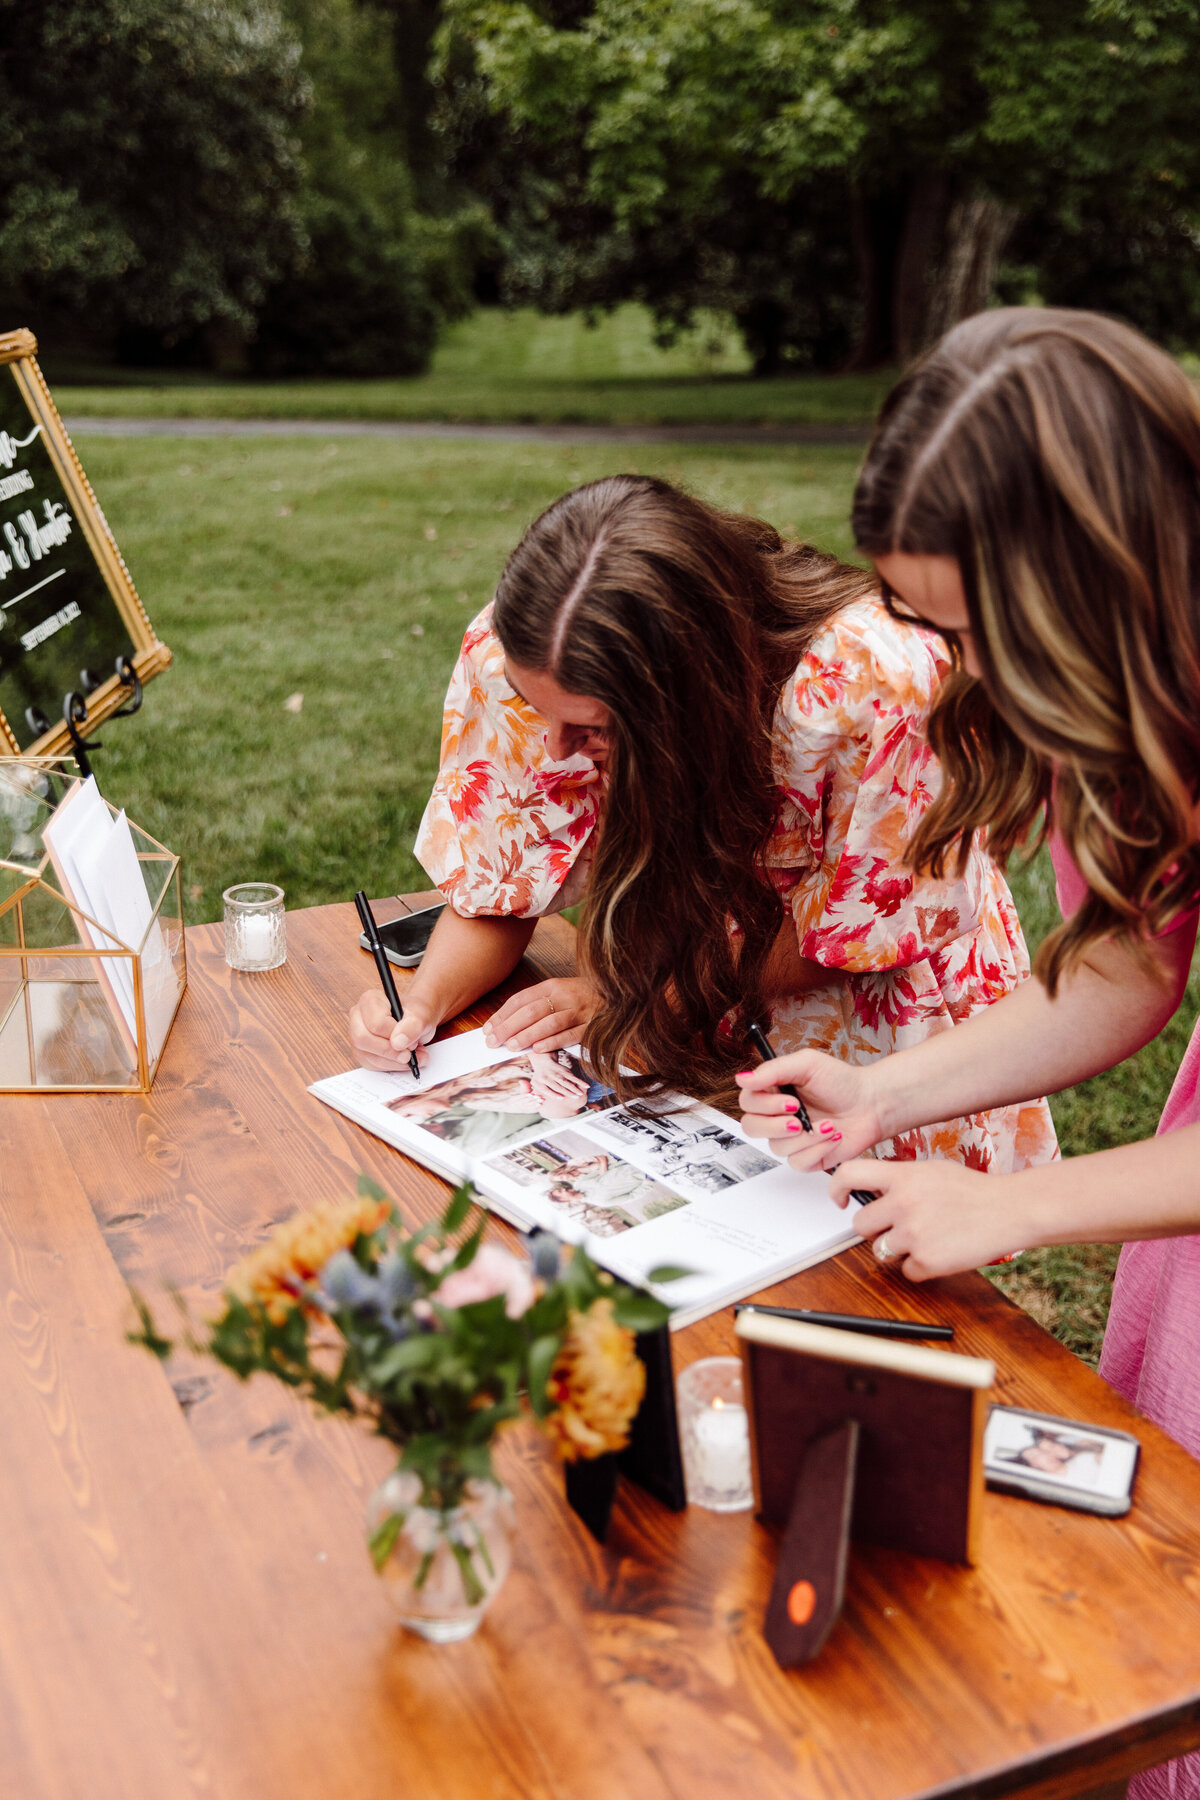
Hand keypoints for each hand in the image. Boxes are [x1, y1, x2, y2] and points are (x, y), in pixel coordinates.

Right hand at [348, 989, 438, 1072]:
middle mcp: (358, 1017)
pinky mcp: (361, 1052)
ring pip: (366, 1055)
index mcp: (370, 1000)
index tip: (411, 1040)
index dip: (394, 1036)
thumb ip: (413, 1026)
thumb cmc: (416, 1015)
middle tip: (409, 1054)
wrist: (415, 1023)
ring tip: (412, 1057)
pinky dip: (390, 1066)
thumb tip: (398, 1043)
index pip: (376, 1023)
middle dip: (390, 1051)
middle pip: (363, 1039)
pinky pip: (370, 1065)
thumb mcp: (422, 1016)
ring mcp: (356, 1035)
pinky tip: (402, 1060)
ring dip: (393, 1062)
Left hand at [484, 978, 599, 1052]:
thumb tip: (504, 1025)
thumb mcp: (558, 992)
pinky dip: (553, 1042)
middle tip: (493, 1041)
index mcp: (552, 986)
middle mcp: (565, 996)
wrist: (618, 993)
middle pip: (532, 1011)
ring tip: (511, 1046)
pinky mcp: (592, 1026)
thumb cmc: (581, 996)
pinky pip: (570, 1034)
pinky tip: (538, 1049)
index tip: (488, 1029)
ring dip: (528, 1035)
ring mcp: (579, 1011)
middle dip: (509, 1027)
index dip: (502, 1015)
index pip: (521, 1000)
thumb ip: (535, 1005)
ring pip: (549, 1022)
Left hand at [526, 1049, 589, 1114]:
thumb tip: (540, 1102)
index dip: (554, 1094)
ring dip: (574, 1087)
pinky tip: (586, 1086)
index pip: (547, 1089)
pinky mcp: (563, 1070)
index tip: (561, 1098)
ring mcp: (556, 1072)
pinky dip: (580, 1081)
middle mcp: (547, 1076)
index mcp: (539, 1081)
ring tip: (580, 1094)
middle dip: (567, 1092)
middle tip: (575, 1098)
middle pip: (558, 1085)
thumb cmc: (540, 1077)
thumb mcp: (535, 1084)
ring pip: (566, 1081)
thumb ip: (537, 1093)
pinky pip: (572, 1077)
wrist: (544, 1062)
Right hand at [735, 1050, 884, 1175]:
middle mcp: (777, 1116)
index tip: (790, 1100)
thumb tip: (742, 1079)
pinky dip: (817, 1150)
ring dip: (806, 1136)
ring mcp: (790, 1139)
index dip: (764, 1105)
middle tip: (800, 1117)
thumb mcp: (807, 1064)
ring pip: (776, 1147)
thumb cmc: (841, 1082)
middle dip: (776, 1125)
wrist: (871, 1104)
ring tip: (829, 1124)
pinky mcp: (806, 1158)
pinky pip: (797, 1162)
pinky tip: (832, 1136)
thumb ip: (772, 1070)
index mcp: (773, 1092)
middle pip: (751, 1128)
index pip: (747, 1102)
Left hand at [832, 1157, 1020, 1280]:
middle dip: (875, 1229)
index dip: (836, 1188)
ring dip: (897, 1249)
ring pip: (880, 1251)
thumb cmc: (973, 1190)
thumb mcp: (931, 1170)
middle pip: (860, 1225)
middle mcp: (903, 1203)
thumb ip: (899, 1179)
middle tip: (900, 1225)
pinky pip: (906, 1272)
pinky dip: (921, 1267)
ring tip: (926, 1236)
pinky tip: (941, 1251)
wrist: (1010, 1210)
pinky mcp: (928, 1262)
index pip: (850, 1173)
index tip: (839, 1199)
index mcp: (903, 1176)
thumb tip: (870, 1190)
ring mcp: (914, 1234)